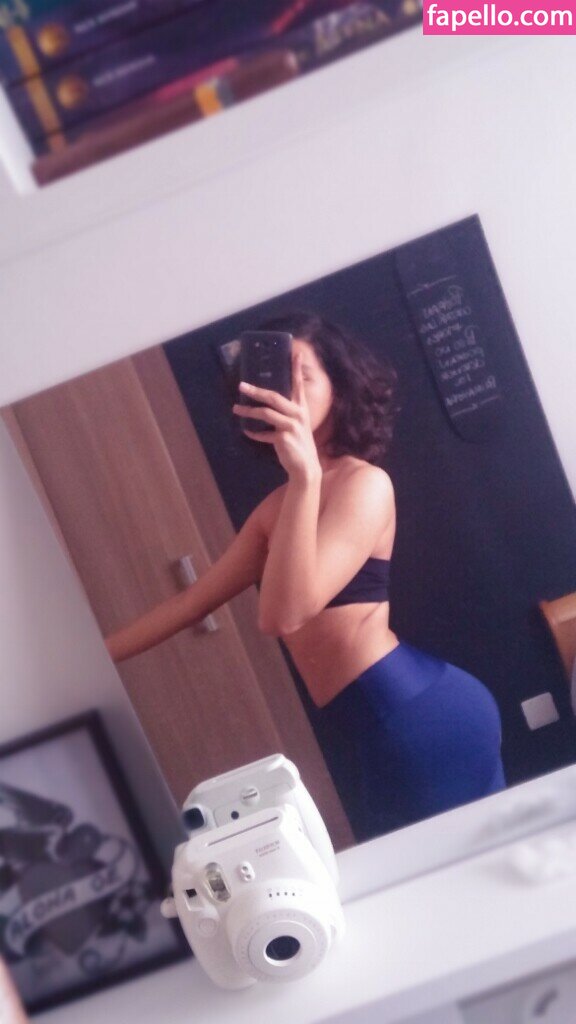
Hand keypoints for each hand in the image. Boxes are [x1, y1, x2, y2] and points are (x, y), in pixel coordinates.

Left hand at [233, 353, 321, 482]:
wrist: (306, 467)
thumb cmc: (298, 444)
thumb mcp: (296, 425)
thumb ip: (284, 413)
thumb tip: (266, 404)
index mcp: (301, 408)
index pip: (298, 385)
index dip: (296, 369)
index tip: (294, 353)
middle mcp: (298, 414)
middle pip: (274, 397)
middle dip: (256, 390)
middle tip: (241, 386)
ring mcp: (291, 426)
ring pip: (265, 413)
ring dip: (248, 411)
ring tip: (235, 409)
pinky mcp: (283, 438)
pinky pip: (263, 433)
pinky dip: (254, 433)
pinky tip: (247, 432)